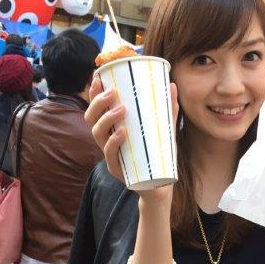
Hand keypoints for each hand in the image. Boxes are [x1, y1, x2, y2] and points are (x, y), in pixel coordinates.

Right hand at [85, 75, 178, 205]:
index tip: (98, 77)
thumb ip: (167, 110)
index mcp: (113, 130)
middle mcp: (107, 141)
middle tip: (112, 93)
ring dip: (107, 119)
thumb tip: (172, 85)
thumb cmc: (158, 156)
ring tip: (121, 109)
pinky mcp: (118, 171)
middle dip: (98, 103)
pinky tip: (122, 133)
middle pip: (91, 119)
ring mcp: (111, 156)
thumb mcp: (163, 131)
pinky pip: (110, 155)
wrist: (160, 187)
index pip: (97, 109)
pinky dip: (114, 142)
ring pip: (98, 135)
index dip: (93, 94)